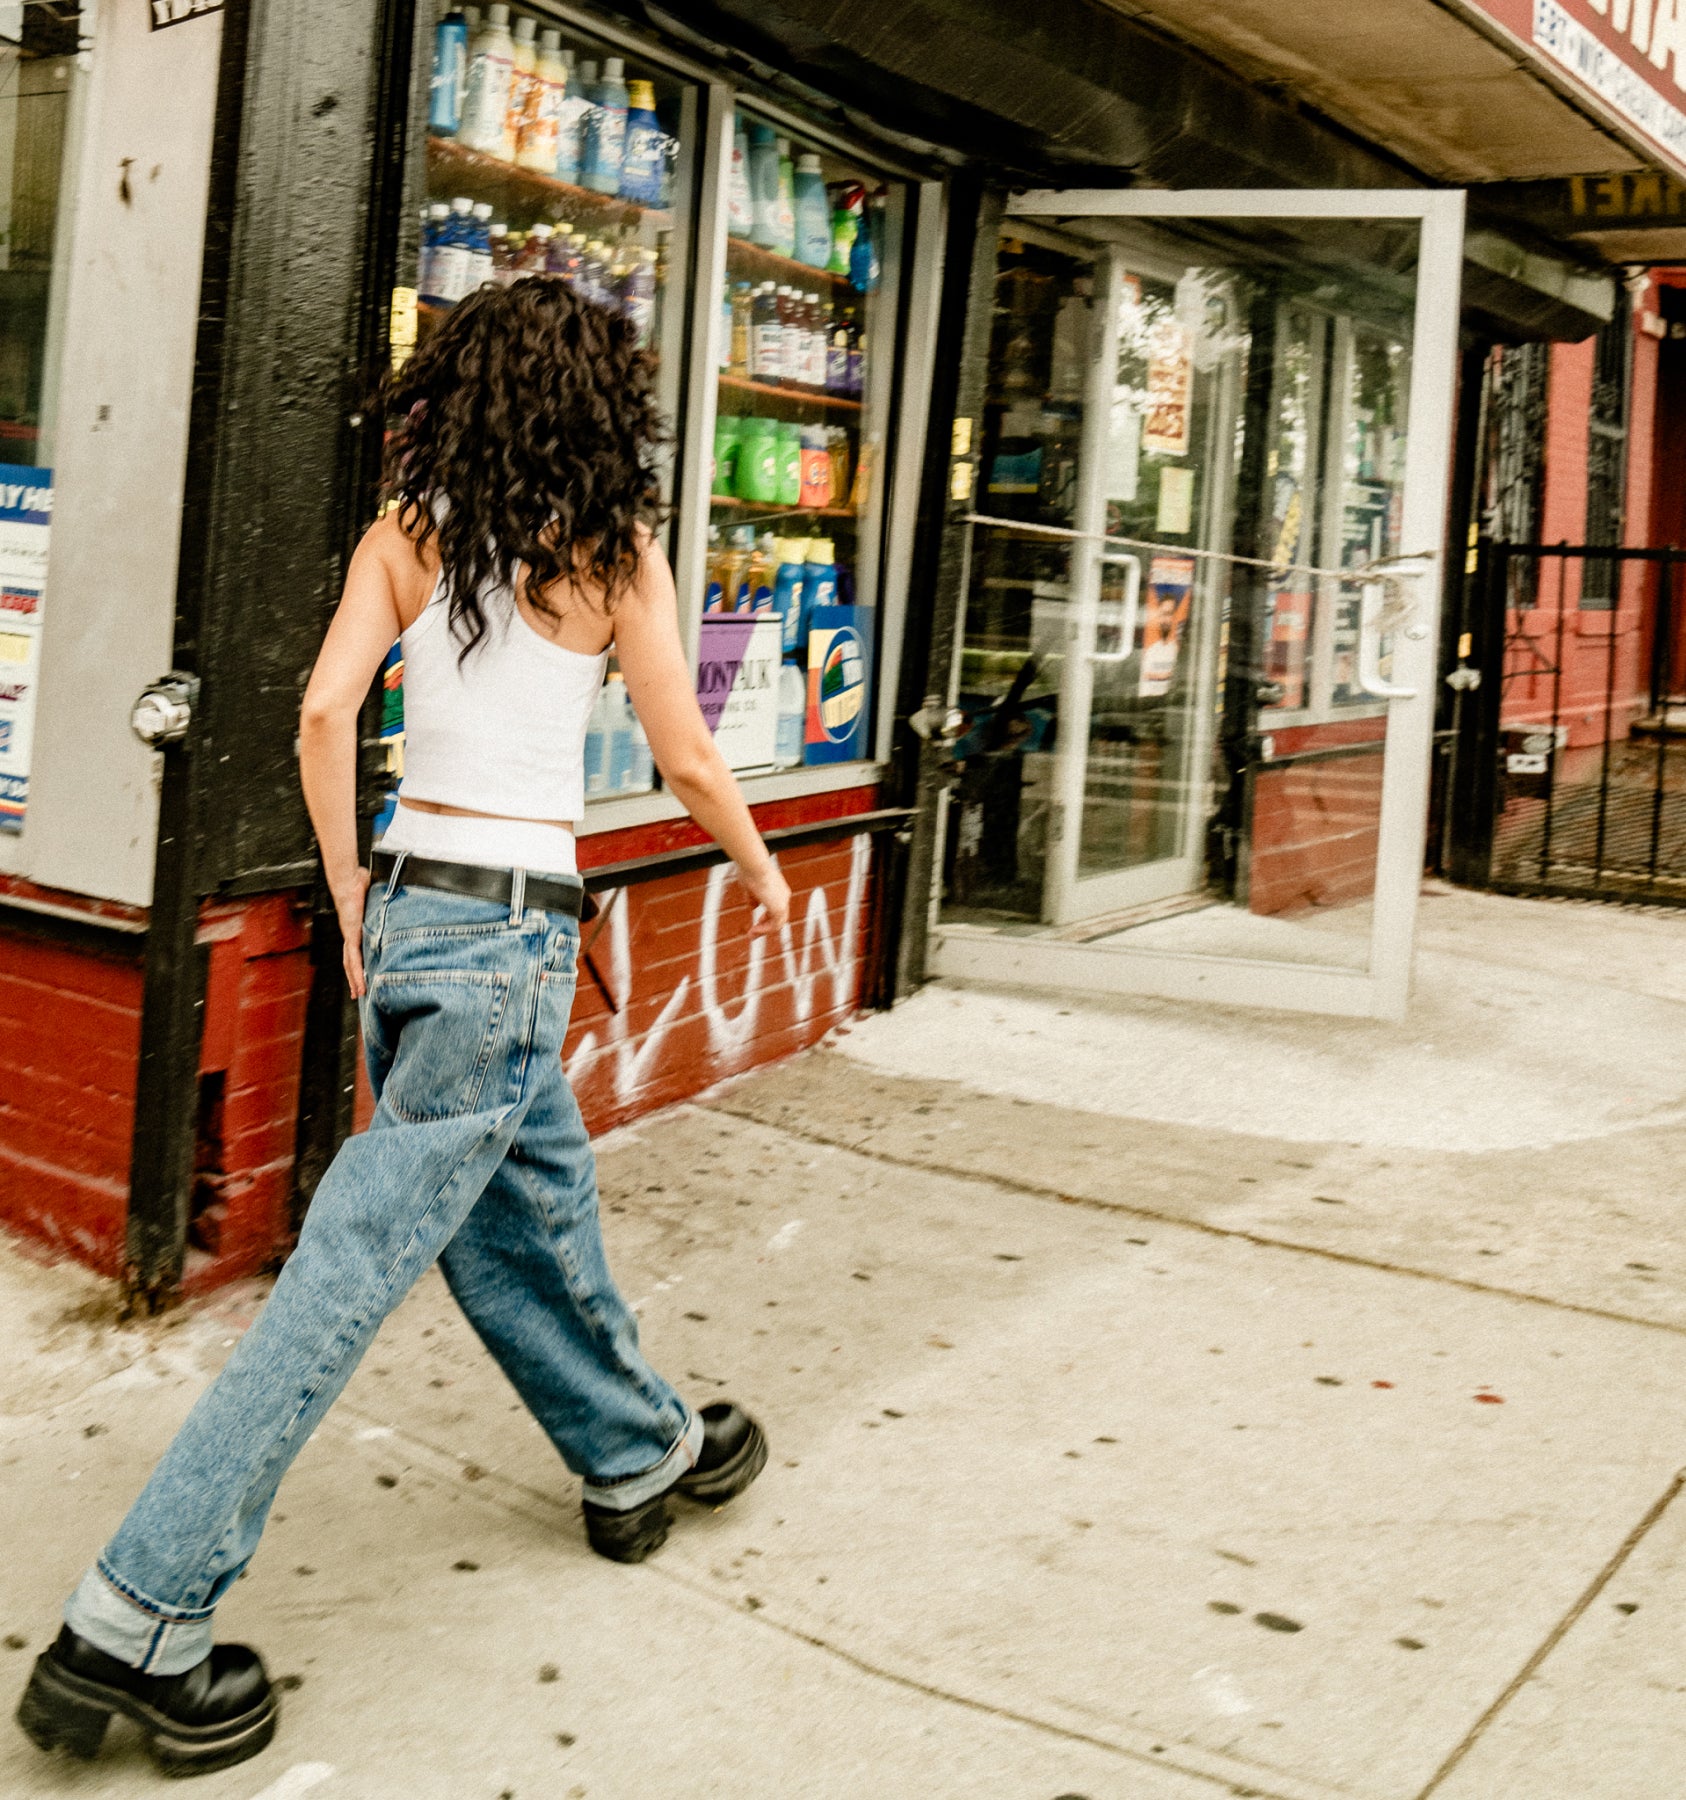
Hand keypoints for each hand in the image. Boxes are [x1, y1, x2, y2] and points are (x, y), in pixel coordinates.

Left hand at [335, 867, 371, 998]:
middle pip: (350, 961)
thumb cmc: (358, 882)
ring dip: (354, 980)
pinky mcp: (351, 937)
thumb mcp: (374, 893)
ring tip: (359, 994)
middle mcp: (351, 935)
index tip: (363, 973)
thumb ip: (381, 897)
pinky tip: (359, 985)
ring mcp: (350, 936)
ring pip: (351, 964)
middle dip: (354, 977)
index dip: (357, 962)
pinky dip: (356, 974)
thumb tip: (393, 891)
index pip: (356, 949)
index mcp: (356, 927)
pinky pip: (354, 960)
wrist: (349, 880)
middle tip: (358, 992)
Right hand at [738, 857, 790, 938]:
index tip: (757, 922)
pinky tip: (754, 931)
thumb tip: (753, 907)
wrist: (754, 865)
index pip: (776, 907)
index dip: (766, 916)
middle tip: (753, 933)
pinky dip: (764, 930)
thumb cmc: (749, 870)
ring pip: (778, 923)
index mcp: (779, 889)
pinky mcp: (779, 908)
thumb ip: (753, 897)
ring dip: (764, 931)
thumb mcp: (750, 886)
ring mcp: (783, 902)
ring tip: (751, 936)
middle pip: (779, 917)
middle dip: (766, 926)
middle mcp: (784, 896)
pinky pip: (774, 925)